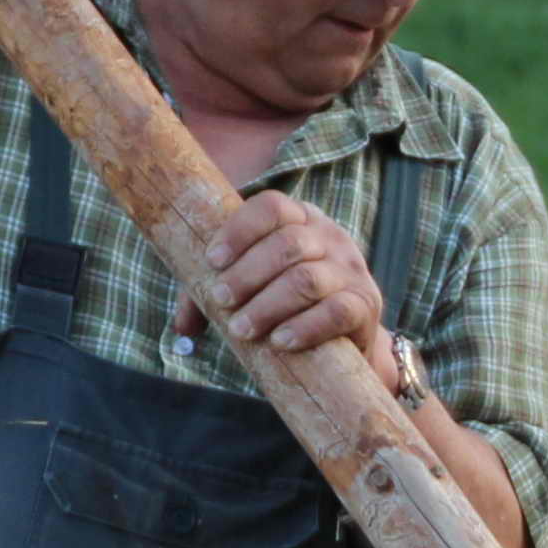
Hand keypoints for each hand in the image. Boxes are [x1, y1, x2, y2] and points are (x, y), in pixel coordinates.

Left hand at [187, 193, 386, 363]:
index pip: (272, 206)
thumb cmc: (288, 306)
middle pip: (288, 244)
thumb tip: (183, 327)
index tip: (212, 260)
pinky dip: (305, 327)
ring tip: (241, 329)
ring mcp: (351, 270)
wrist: (344, 339)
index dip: (240, 230)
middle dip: (247, 274)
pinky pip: (336, 311)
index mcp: (301, 219)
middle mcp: (330, 237)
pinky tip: (280, 341)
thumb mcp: (254, 289)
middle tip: (222, 301)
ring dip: (268, 306)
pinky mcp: (364, 305)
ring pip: (307, 280)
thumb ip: (216, 297)